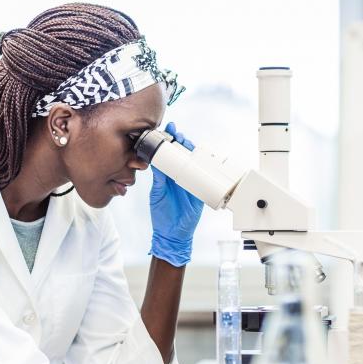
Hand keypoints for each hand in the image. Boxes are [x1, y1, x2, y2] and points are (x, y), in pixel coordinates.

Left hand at [149, 122, 203, 266]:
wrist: (173, 233)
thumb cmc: (162, 214)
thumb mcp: (158, 194)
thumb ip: (159, 179)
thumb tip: (156, 162)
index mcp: (168, 175)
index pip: (169, 154)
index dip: (169, 141)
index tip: (168, 130)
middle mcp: (180, 175)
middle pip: (183, 154)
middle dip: (181, 141)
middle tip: (177, 134)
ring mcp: (192, 181)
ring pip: (194, 162)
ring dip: (192, 151)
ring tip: (186, 142)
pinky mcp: (201, 190)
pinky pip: (205, 176)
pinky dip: (206, 167)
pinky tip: (203, 158)